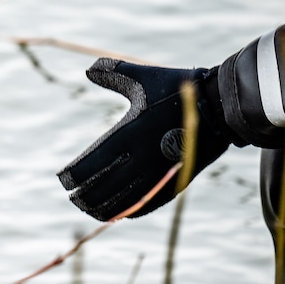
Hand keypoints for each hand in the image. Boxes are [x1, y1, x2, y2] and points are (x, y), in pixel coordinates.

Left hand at [58, 58, 231, 219]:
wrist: (221, 108)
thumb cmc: (177, 90)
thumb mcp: (144, 77)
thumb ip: (114, 73)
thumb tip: (88, 70)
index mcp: (130, 134)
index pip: (92, 164)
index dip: (74, 176)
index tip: (63, 180)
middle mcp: (142, 158)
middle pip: (104, 188)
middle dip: (84, 196)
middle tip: (72, 197)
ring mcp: (160, 174)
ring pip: (124, 202)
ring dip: (103, 208)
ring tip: (88, 209)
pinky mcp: (176, 183)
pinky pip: (148, 204)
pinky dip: (130, 211)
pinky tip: (118, 213)